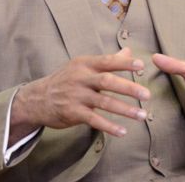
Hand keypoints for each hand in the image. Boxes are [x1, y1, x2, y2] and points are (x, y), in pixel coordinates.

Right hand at [10, 48, 149, 143]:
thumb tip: (129, 51)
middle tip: (147, 94)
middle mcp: (81, 78)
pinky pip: (94, 120)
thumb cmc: (66, 79)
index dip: (125, 63)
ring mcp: (76, 96)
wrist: (37, 98)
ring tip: (142, 115)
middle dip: (129, 88)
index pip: (107, 61)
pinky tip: (122, 131)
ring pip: (104, 102)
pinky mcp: (72, 112)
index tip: (141, 66)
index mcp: (85, 64)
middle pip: (107, 81)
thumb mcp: (83, 65)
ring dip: (125, 109)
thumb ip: (107, 60)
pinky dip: (109, 126)